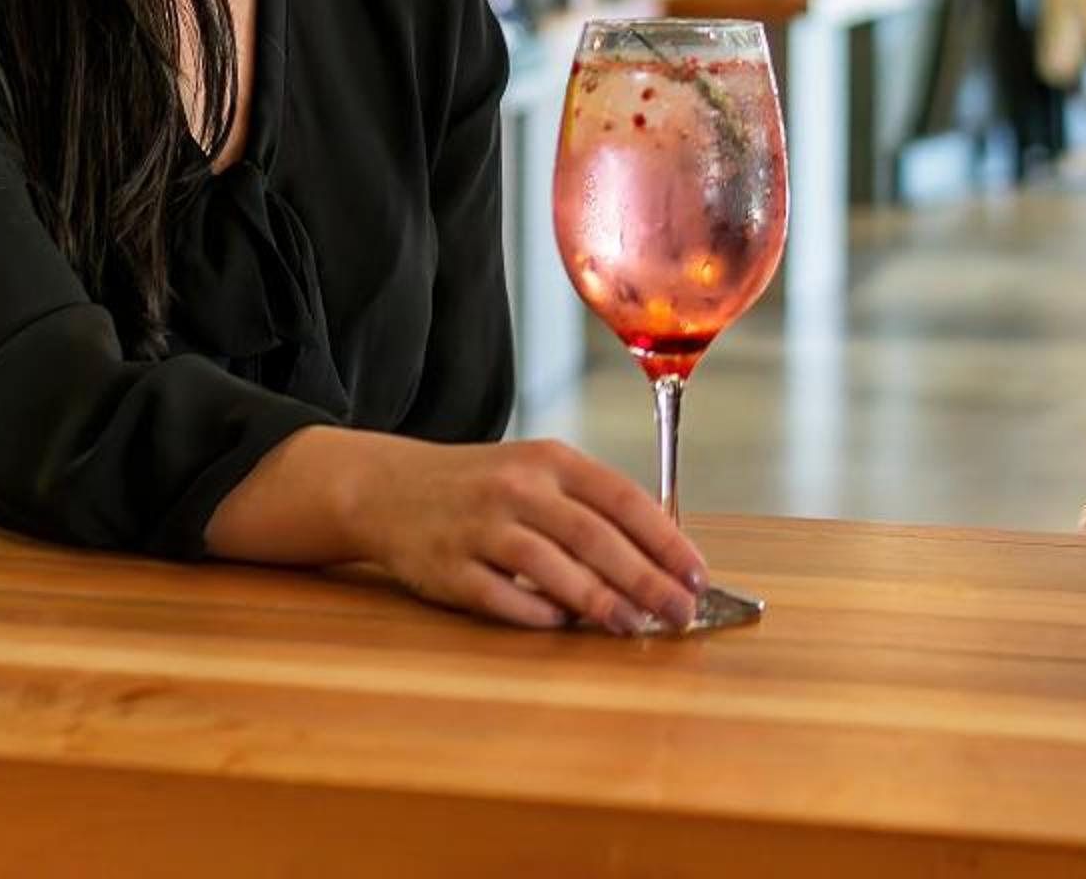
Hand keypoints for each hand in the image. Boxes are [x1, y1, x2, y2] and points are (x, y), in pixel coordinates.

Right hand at [354, 437, 709, 633]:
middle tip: (679, 612)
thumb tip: (660, 556)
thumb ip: (591, 504)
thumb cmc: (481, 485)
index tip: (697, 575)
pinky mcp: (449, 568)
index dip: (666, 540)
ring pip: (551, 568)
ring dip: (599, 601)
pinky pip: (502, 598)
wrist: (389, 488)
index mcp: (550, 460)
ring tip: (632, 625)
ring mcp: (480, 527)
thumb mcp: (537, 471)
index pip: (623, 498)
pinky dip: (539, 614)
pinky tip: (565, 625)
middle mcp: (517, 487)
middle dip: (647, 580)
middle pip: (595, 538)